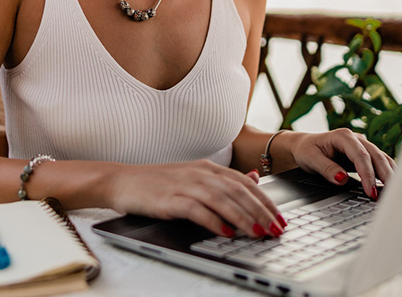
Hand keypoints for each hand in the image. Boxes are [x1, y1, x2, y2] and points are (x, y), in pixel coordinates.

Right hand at [107, 160, 284, 238]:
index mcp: (208, 168)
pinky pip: (196, 209)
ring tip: (257, 233)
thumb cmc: (158, 182)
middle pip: (238, 192)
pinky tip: (225, 232)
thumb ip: (224, 179)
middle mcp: (199, 173)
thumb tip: (253, 179)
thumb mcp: (194, 176)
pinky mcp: (169, 198)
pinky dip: (213, 220)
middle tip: (275, 230)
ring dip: (243, 218)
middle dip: (260, 212)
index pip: (246, 184)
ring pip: (221, 199)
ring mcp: (184, 184)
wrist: (121, 180)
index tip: (280, 219)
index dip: (266, 202)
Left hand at [288, 129, 394, 197]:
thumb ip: (327, 168)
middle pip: (377, 156)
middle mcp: (357, 139)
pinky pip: (380, 163)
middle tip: (388, 196)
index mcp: (343, 136)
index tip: (369, 191)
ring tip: (395, 193)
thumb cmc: (307, 150)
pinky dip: (387, 174)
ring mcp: (363, 146)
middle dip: (384, 176)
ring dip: (390, 175)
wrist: (304, 146)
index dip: (367, 174)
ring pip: (382, 159)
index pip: (361, 156)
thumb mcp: (311, 159)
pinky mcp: (365, 155)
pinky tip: (392, 186)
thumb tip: (342, 179)